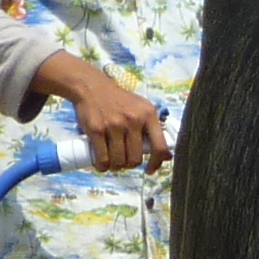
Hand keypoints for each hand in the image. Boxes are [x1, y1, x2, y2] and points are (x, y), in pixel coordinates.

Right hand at [36, 53, 169, 171]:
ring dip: (115, 166)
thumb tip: (167, 156)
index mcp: (148, 114)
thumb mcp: (141, 108)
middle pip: (135, 159)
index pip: (159, 147)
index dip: (156, 163)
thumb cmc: (119, 101)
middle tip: (124, 160)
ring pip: (119, 162)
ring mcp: (114, 125)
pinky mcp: (97, 130)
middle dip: (129, 164)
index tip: (149, 170)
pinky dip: (102, 166)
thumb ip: (152, 129)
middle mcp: (133, 120)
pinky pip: (102, 159)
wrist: (92, 87)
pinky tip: (102, 164)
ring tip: (112, 161)